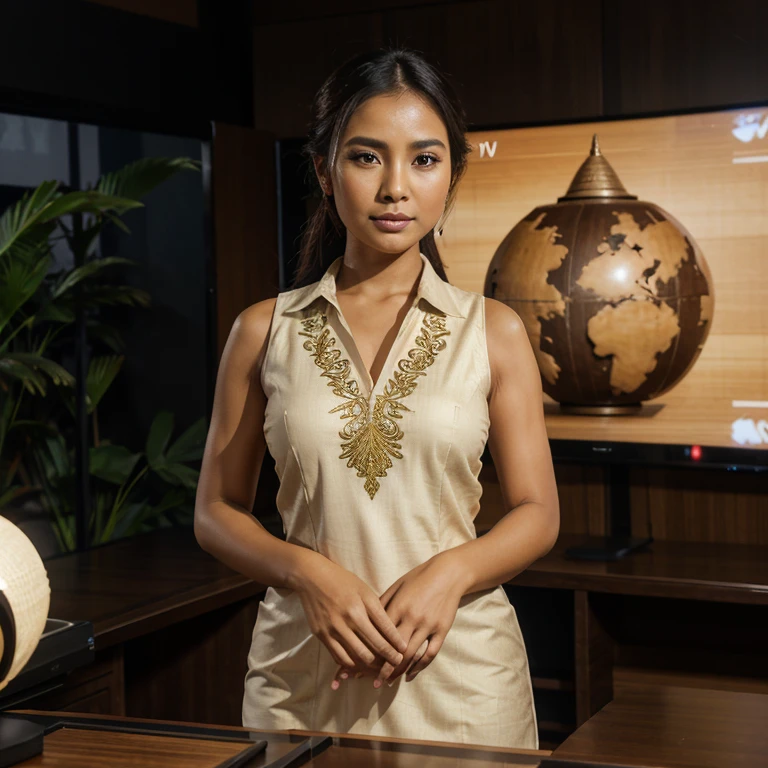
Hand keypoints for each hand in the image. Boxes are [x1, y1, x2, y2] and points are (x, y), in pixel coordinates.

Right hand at [294, 553, 406, 684]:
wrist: (312, 577)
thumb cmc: (342, 581)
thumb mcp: (364, 590)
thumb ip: (377, 610)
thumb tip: (392, 631)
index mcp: (361, 606)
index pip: (384, 631)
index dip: (396, 644)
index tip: (404, 650)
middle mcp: (347, 620)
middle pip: (373, 648)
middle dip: (387, 658)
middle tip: (396, 663)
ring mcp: (333, 630)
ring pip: (357, 658)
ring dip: (371, 666)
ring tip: (380, 667)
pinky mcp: (321, 636)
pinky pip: (339, 657)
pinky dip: (352, 664)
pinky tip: (360, 664)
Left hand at [333, 553, 465, 688]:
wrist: (447, 573)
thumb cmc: (418, 578)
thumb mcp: (397, 586)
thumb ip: (382, 603)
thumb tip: (365, 620)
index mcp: (398, 606)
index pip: (380, 635)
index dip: (370, 651)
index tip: (359, 664)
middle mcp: (412, 618)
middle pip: (394, 650)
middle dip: (382, 668)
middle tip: (371, 681)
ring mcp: (428, 625)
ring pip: (411, 655)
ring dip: (398, 671)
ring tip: (387, 683)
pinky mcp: (442, 630)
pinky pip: (430, 653)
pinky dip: (419, 667)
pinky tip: (409, 675)